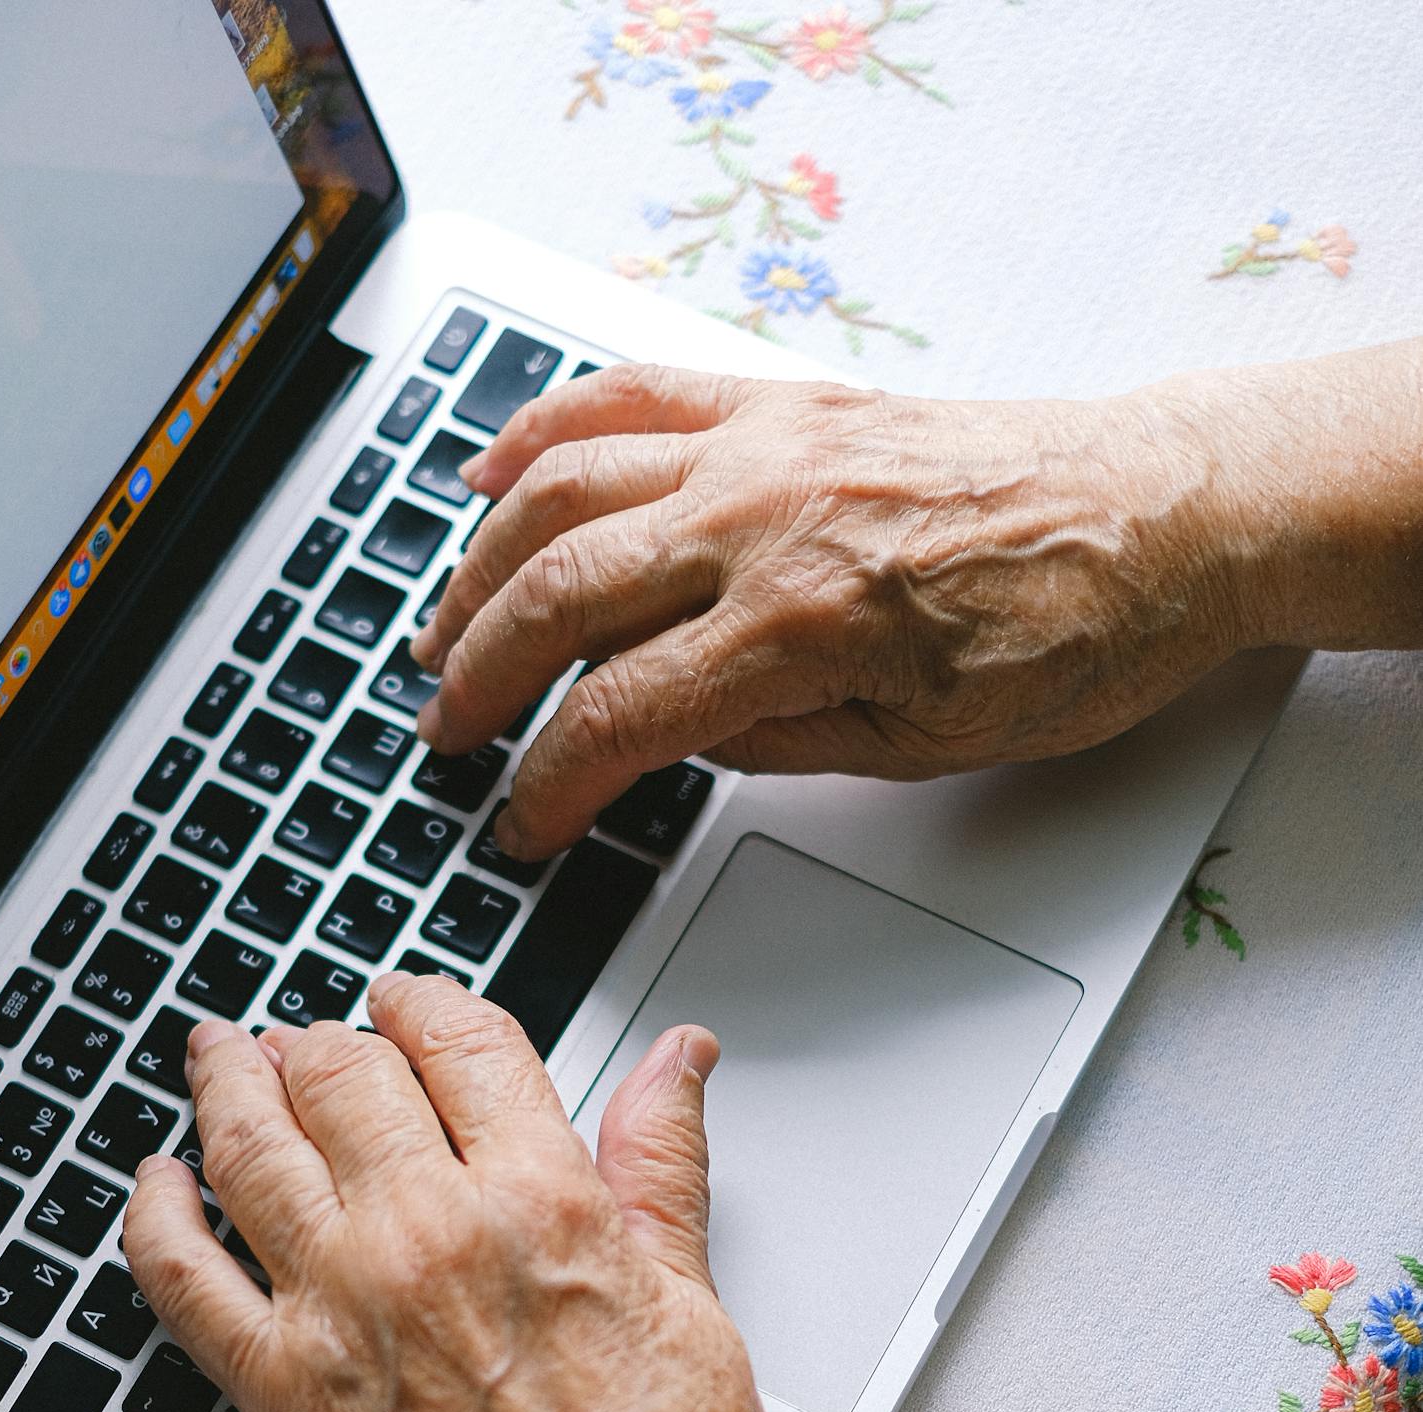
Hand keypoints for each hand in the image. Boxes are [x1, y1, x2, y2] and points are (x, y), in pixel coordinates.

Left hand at [120, 979, 802, 1411]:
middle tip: (315, 1038)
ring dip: (227, 1083)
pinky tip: (159, 1185)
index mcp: (547, 1205)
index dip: (424, 1002)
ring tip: (222, 1057)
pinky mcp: (282, 1401)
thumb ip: (662, 1173)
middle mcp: (430, 1241)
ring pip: (248, 1144)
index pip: (459, 1041)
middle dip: (326, 1038)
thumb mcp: (698, 1313)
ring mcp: (342, 1316)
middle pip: (340, 1073)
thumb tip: (674, 1063)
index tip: (408, 1003)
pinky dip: (153, 1213)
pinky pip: (178, 1276)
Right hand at [412, 361, 1258, 858]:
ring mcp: (765, 443)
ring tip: (441, 630)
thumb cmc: (1076, 629)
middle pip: (559, 596)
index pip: (618, 718)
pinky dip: (542, 429)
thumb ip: (779, 743)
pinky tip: (490, 473)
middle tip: (446, 734)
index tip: (520, 823)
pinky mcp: (780, 401)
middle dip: (480, 679)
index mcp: (803, 623)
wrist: (1163, 515)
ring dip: (481, 565)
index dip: (546, 786)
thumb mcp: (926, 745)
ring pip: (563, 488)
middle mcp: (767, 517)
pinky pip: (627, 394)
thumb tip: (678, 741)